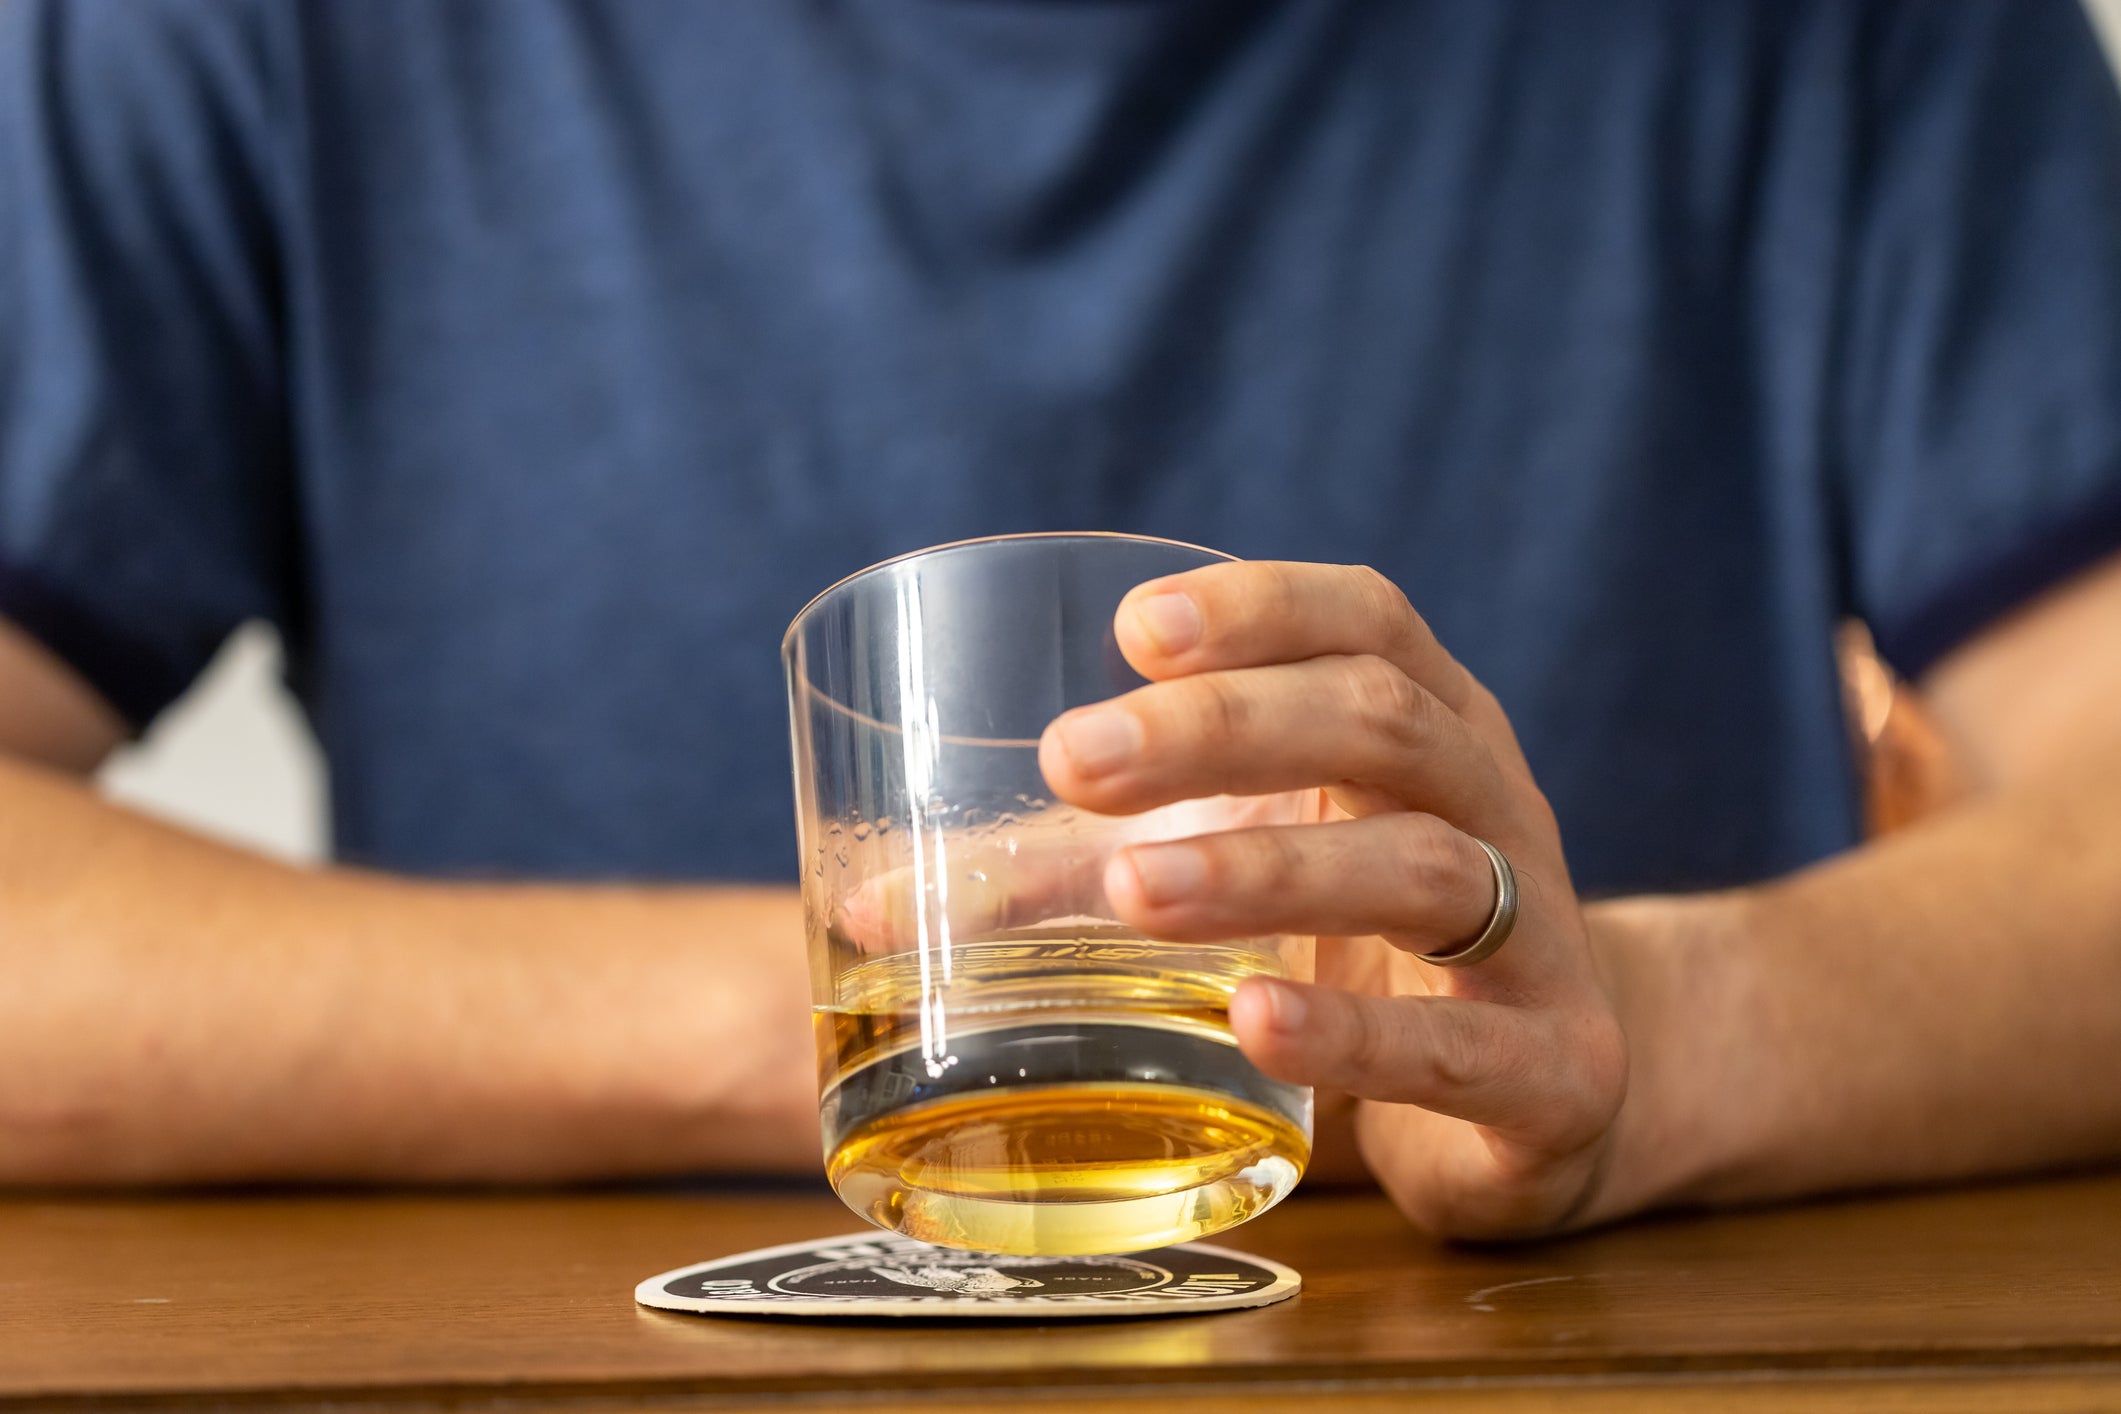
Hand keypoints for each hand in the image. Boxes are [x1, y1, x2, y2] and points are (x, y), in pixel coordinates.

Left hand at [1037, 562, 1627, 1238]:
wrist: (1555, 1100)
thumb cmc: (1362, 953)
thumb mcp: (1240, 882)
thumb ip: (1071, 881)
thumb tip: (866, 904)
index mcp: (1424, 730)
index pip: (1368, 622)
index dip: (1262, 607)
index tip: (1135, 628)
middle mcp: (1496, 806)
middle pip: (1381, 722)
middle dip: (1225, 728)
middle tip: (1073, 762)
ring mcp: (1538, 938)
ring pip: (1426, 865)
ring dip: (1270, 868)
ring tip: (1134, 890)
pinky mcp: (1555, 1073)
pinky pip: (1463, 1042)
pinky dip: (1354, 1028)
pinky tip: (1254, 1021)